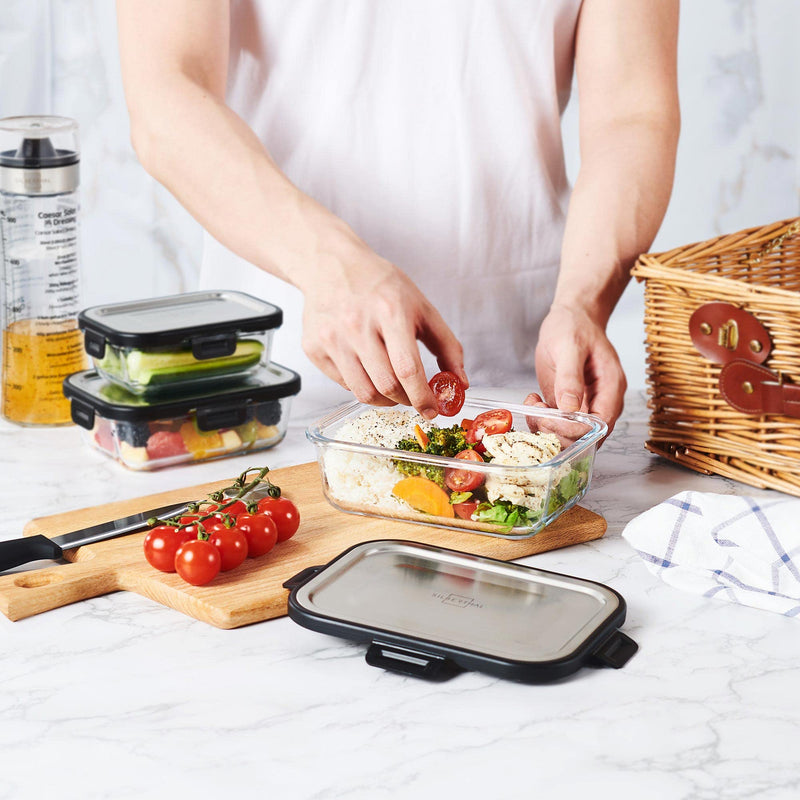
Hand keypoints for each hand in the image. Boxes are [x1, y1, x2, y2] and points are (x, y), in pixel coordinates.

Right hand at [301, 245, 467, 418]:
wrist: (331, 265)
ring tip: (393, 390)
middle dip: (406, 400)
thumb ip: (447, 345)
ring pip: (363, 392)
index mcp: (390, 311)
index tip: (432, 410)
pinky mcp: (314, 348)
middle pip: (386, 386)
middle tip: (413, 398)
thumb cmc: (380, 285)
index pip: (407, 369)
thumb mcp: (421, 306)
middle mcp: (357, 325)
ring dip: (385, 401)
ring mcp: (332, 338)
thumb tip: (459, 383)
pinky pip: (343, 384)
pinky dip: (362, 386)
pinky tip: (368, 371)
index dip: (422, 397)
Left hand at [532, 304, 626, 434]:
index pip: (600, 425)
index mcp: (611, 387)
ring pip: (569, 434)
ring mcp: (585, 404)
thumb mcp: (570, 346)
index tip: (550, 420)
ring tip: (533, 404)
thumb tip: (569, 407)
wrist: (570, 317)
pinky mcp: (568, 405)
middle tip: (537, 412)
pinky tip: (533, 400)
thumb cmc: (575, 326)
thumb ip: (570, 377)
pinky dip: (541, 418)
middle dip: (557, 431)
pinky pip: (557, 423)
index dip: (575, 430)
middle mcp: (601, 401)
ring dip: (546, 426)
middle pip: (586, 436)